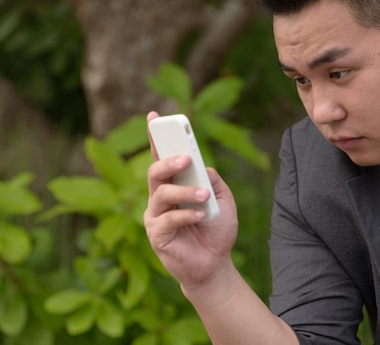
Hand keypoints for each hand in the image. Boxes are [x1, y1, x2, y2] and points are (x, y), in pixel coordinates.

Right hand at [144, 112, 238, 288]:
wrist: (216, 264)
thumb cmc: (216, 230)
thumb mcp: (224, 200)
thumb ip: (213, 181)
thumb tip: (203, 167)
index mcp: (174, 184)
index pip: (162, 156)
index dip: (156, 136)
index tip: (155, 115)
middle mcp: (160, 196)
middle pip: (155, 171)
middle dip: (169, 161)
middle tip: (187, 158)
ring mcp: (155, 215)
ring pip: (161, 193)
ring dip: (184, 192)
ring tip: (204, 196)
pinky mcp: (156, 235)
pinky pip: (166, 219)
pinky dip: (185, 215)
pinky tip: (201, 215)